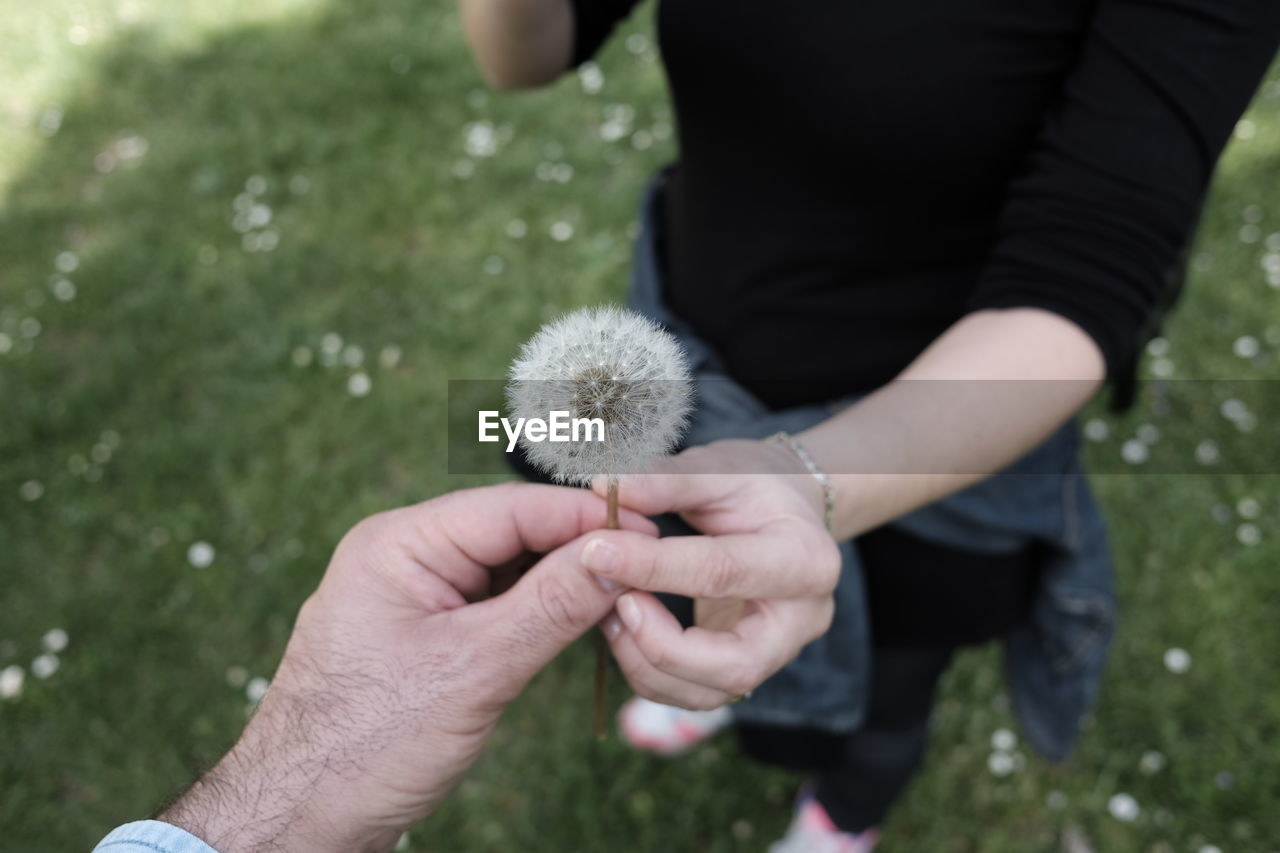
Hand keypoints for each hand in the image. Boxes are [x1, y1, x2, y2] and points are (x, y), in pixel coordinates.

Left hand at [160, 484, 654, 852]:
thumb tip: (617, 557)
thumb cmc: (366, 745)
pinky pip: (490, 603)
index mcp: (399, 544)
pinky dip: (533, 611)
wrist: (301, 817)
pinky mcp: (421, 632)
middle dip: (576, 548)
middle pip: (510, 532)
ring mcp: (411, 594)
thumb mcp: (475, 670)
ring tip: (623, 595)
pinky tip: (576, 623)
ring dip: (559, 582)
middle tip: (646, 567)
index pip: (511, 508)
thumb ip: (551, 606)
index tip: (647, 532)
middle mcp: (402, 556)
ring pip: (505, 569)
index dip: (584, 517)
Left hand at [584, 439, 839, 710]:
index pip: (720, 572)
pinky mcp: (748, 670)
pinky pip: (695, 695)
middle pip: (734, 663)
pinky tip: (623, 630)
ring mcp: (778, 653)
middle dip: (660, 644)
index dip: (652, 566)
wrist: (788, 512)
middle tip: (613, 602)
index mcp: (804, 558)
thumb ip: (666, 480)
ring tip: (610, 614)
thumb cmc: (753, 486)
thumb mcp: (718, 467)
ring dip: (647, 663)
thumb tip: (607, 488)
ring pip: (711, 693)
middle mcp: (802, 618)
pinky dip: (650, 672)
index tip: (595, 551)